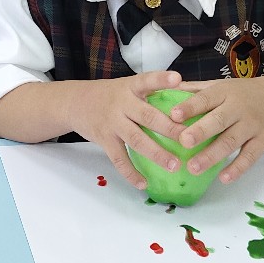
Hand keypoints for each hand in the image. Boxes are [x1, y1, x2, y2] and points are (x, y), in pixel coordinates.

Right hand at [68, 71, 186, 188]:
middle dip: (170, 128)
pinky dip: (131, 173)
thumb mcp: (127, 86)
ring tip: (174, 166)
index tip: (177, 79)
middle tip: (189, 139)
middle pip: (148, 116)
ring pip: (136, 140)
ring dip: (156, 154)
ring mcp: (112, 123)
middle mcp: (122, 104)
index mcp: (130, 87)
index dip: (162, 79)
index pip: (147, 80)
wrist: (74, 102)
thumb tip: (187, 97)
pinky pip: (119, 159)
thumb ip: (151, 92)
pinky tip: (144, 184)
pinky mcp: (104, 140)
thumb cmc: (110, 95)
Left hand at [167, 76, 263, 183]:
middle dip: (201, 131)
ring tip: (193, 168)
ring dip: (213, 155)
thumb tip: (162, 90)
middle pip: (219, 120)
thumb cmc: (240, 94)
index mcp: (224, 92)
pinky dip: (238, 168)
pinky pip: (250, 156)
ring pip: (232, 141)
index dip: (190, 107)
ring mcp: (252, 125)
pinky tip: (223, 178)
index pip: (205, 98)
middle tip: (183, 142)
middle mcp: (238, 108)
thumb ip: (194, 90)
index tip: (173, 115)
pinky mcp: (263, 141)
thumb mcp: (219, 85)